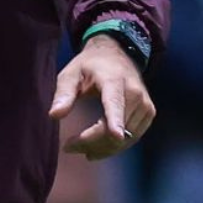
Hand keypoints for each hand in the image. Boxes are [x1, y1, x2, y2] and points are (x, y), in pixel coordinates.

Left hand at [48, 35, 155, 160]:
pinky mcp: (149, 113)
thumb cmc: (89, 66)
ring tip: (80, 149)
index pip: (115, 102)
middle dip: (91, 143)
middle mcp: (135, 92)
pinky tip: (98, 148)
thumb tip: (54, 115)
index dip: (115, 120)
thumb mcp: (71, 74)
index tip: (117, 136)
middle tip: (69, 147)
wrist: (117, 53)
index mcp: (113, 80)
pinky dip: (114, 146)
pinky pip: (132, 138)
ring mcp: (145, 104)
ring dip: (102, 149)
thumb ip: (63, 94)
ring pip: (124, 139)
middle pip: (115, 128)